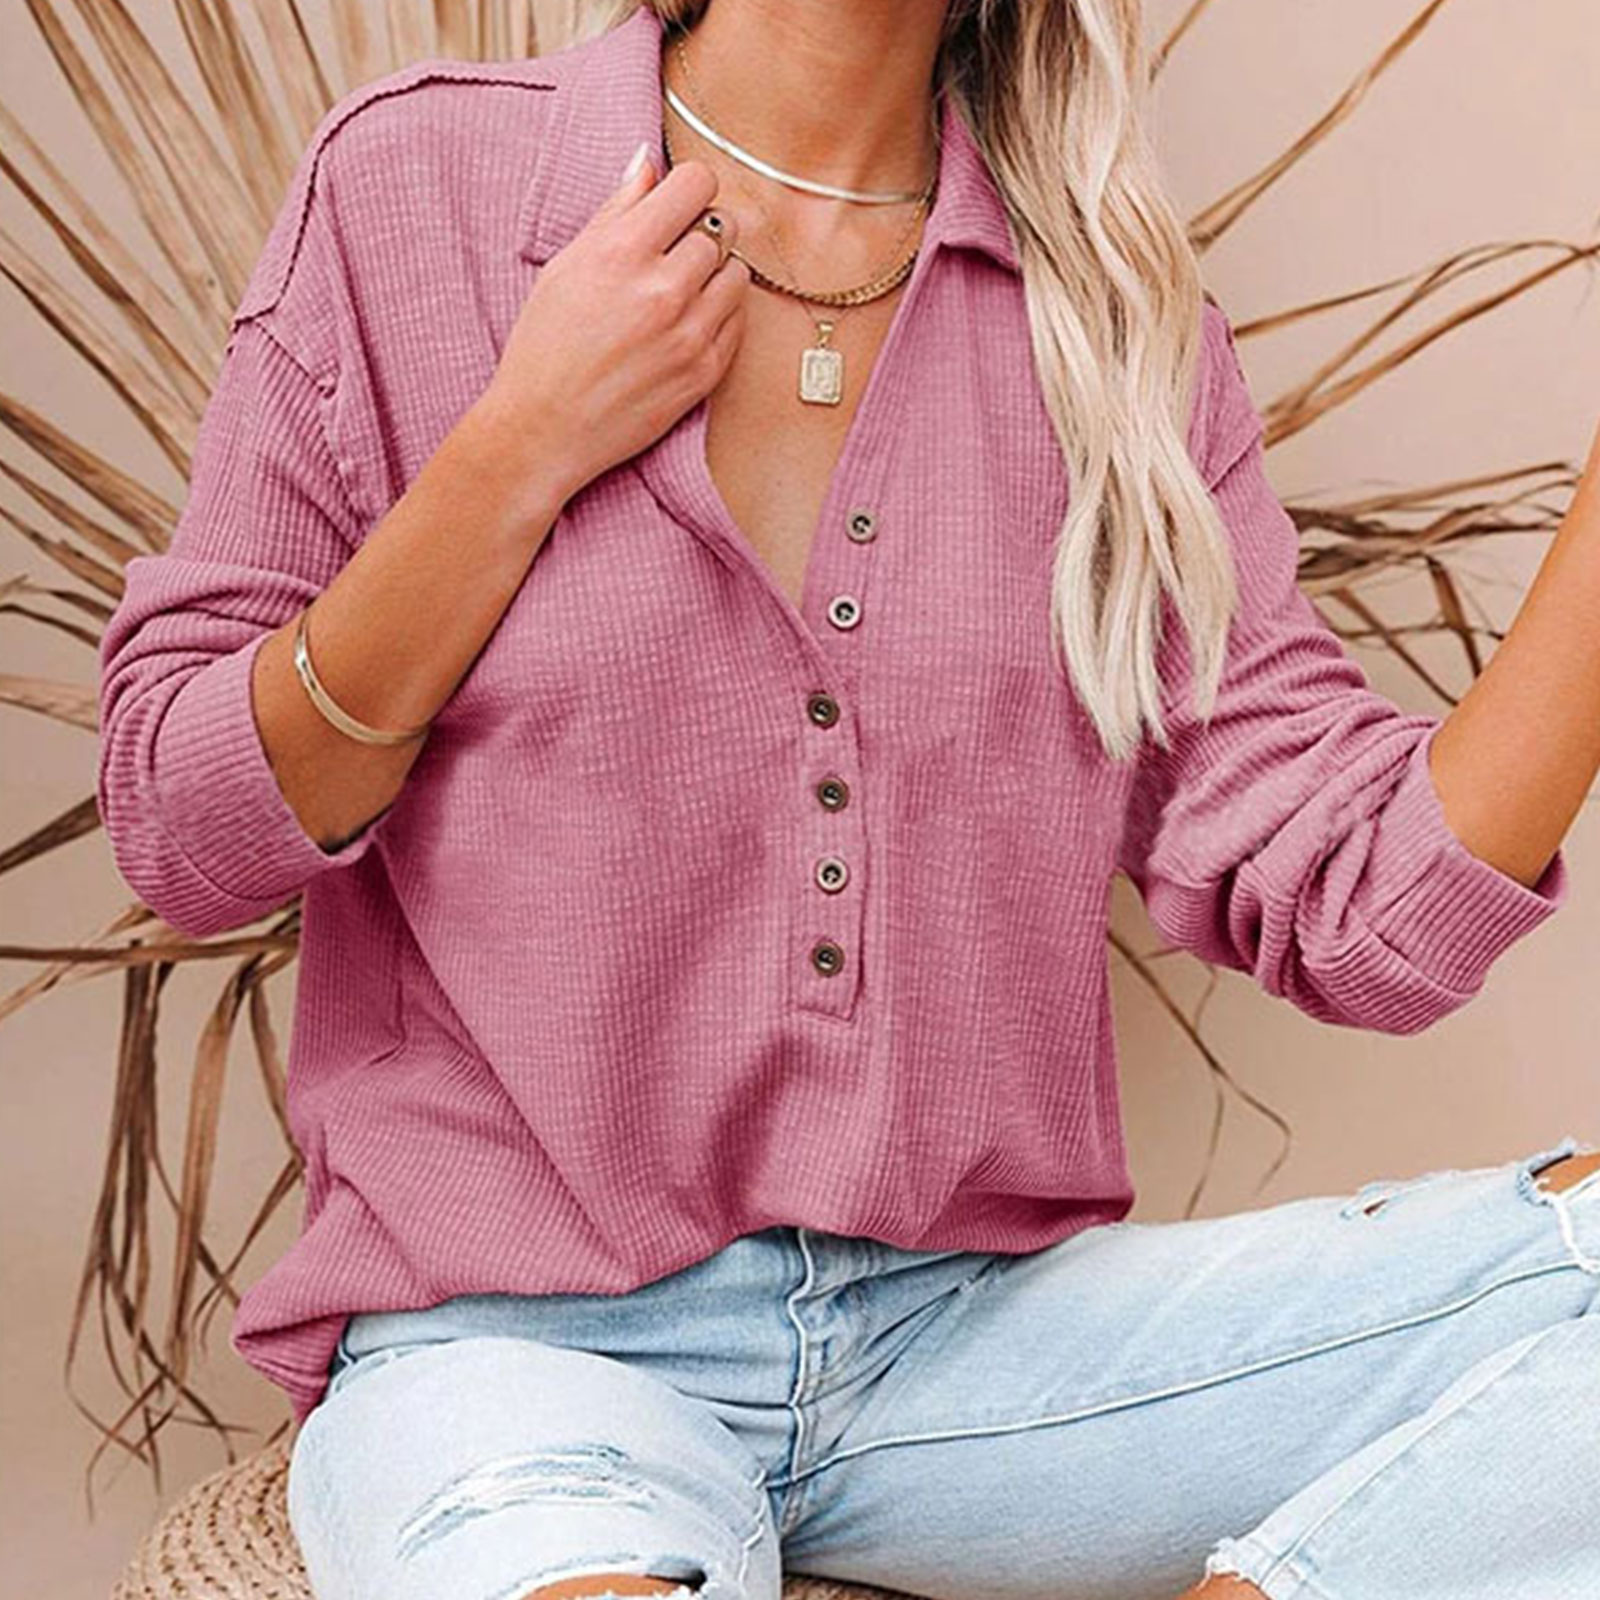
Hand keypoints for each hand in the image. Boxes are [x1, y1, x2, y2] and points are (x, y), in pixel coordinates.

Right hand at [473, 144, 751, 508]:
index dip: (689, 189)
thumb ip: (615, 210)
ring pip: (737, 274)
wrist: (545, 428)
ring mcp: (690, 334)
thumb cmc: (546, 345)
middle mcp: (663, 289)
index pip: (697, 183)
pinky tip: (684, 325)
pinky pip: (738, 320)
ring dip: (715, 275)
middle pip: (722, 227)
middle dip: (700, 234)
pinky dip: (719, 315)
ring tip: (679, 292)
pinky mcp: (705, 372)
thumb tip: (647, 160)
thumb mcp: (567, 265)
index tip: (678, 204)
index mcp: (623, 251)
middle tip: (671, 255)